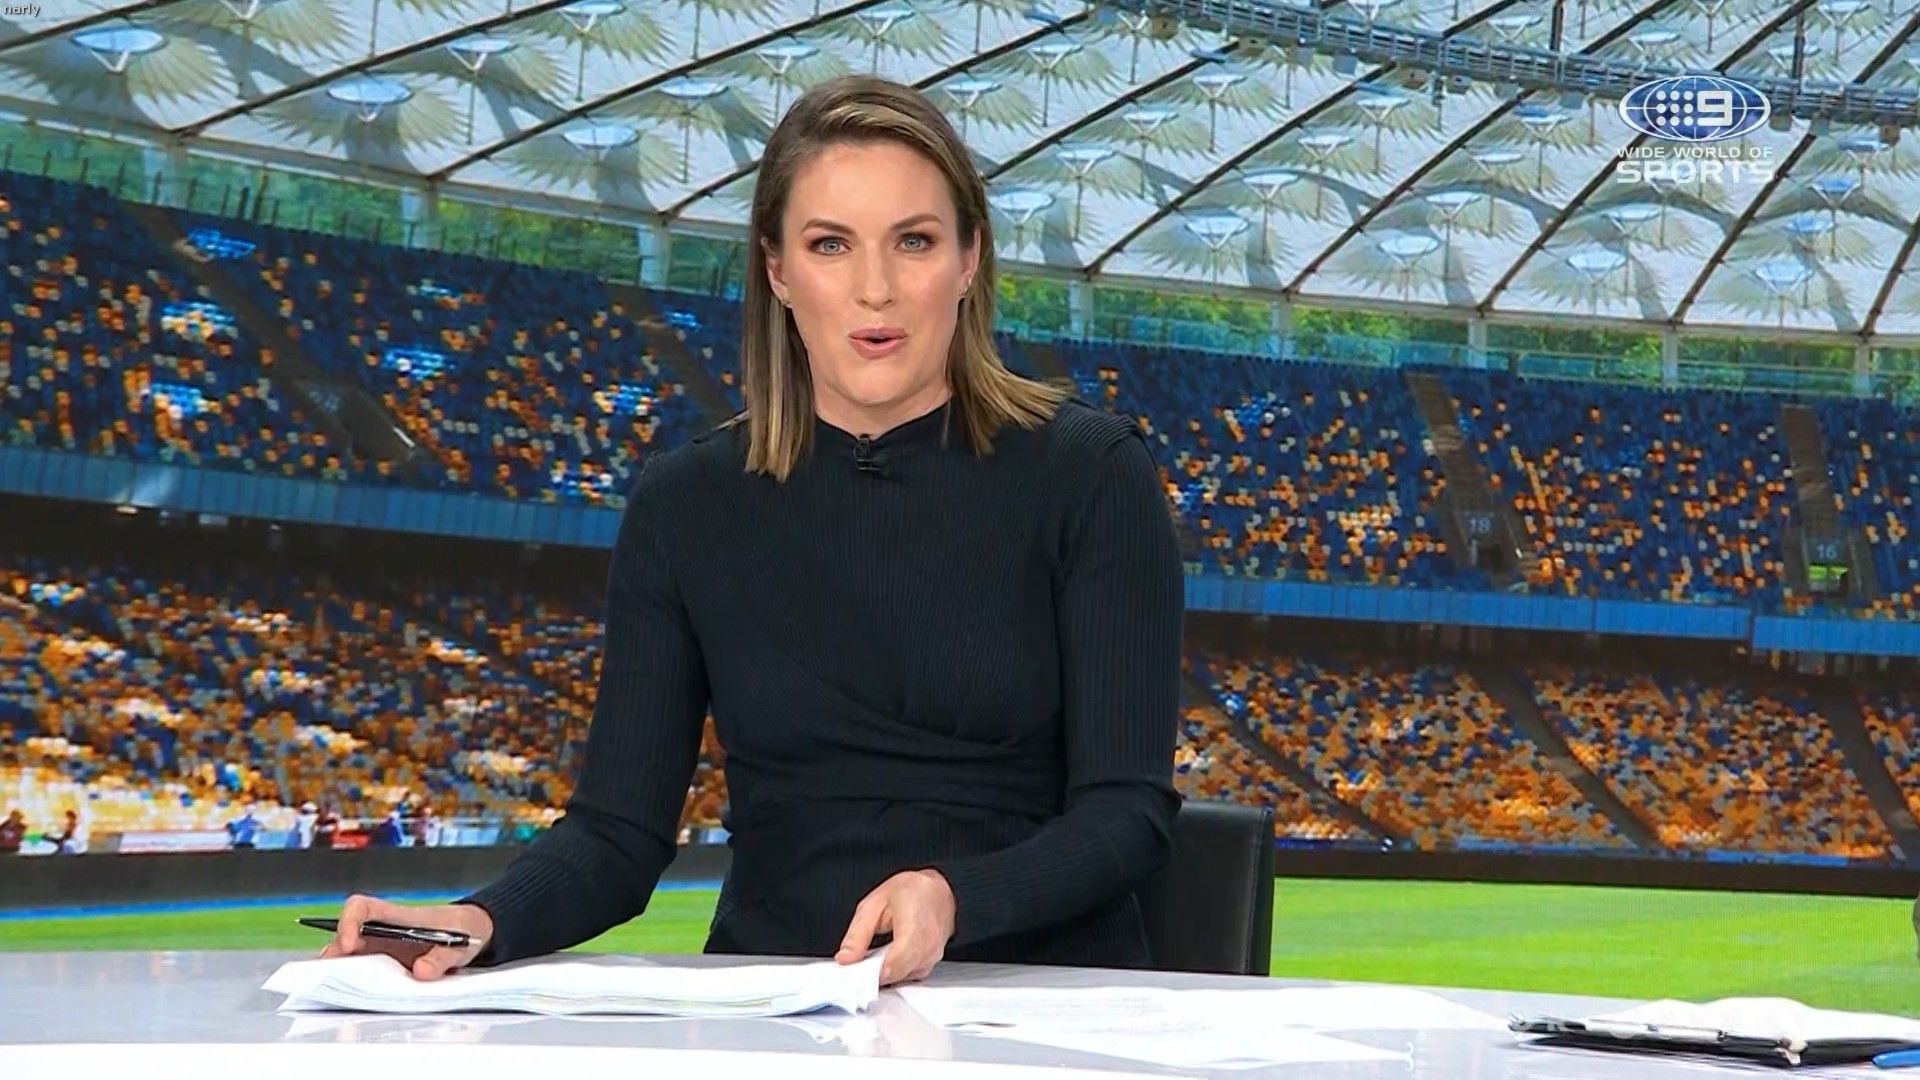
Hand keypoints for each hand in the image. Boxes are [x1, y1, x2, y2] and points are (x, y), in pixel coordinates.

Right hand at [317, 894, 493, 980]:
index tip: (350, 943)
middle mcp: (383, 930)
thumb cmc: (463, 929)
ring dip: (342, 971)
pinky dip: (356, 983)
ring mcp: (382, 948)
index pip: (361, 908)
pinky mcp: (386, 965)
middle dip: (336, 955)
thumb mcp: (460, 943)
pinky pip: (364, 972)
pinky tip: (357, 996)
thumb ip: (442, 957)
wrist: (474, 932)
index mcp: (397, 916)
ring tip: (341, 991)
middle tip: (335, 977)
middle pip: (347, 936)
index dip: (349, 922)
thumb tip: (421, 972)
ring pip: (350, 956)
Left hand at [836, 869, 954, 986]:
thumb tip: (845, 959)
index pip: (893, 963)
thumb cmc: (911, 891)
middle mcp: (928, 945)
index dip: (872, 974)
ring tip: (871, 961)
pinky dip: (896, 971)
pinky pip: (911, 975)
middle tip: (856, 970)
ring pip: (903, 978)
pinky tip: (886, 960)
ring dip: (885, 974)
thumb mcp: (874, 903)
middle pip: (897, 974)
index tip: (854, 976)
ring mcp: (933, 956)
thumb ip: (858, 934)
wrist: (940, 889)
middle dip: (874, 976)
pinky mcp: (933, 962)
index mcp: (913, 925)